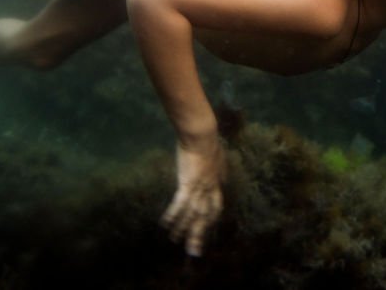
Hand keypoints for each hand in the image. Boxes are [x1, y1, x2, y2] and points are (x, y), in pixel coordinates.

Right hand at [161, 134, 225, 255]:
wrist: (202, 133)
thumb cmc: (208, 139)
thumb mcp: (217, 155)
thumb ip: (217, 165)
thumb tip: (220, 168)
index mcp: (217, 182)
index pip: (215, 206)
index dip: (211, 220)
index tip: (207, 231)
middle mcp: (210, 188)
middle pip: (206, 216)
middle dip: (200, 234)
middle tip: (195, 252)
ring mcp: (200, 188)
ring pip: (193, 214)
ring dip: (185, 230)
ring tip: (176, 242)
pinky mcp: (188, 184)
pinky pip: (180, 205)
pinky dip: (173, 216)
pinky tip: (165, 225)